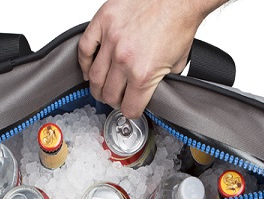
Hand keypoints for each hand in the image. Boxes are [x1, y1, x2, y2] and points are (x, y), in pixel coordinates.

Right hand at [79, 0, 227, 117]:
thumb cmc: (179, 23)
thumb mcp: (177, 64)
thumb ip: (159, 81)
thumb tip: (150, 90)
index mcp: (143, 74)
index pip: (129, 108)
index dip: (130, 111)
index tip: (130, 108)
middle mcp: (124, 60)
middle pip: (109, 95)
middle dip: (113, 101)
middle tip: (116, 98)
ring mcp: (111, 40)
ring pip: (93, 77)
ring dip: (97, 87)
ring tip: (101, 88)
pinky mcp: (103, 22)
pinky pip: (84, 49)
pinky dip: (84, 63)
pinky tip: (88, 69)